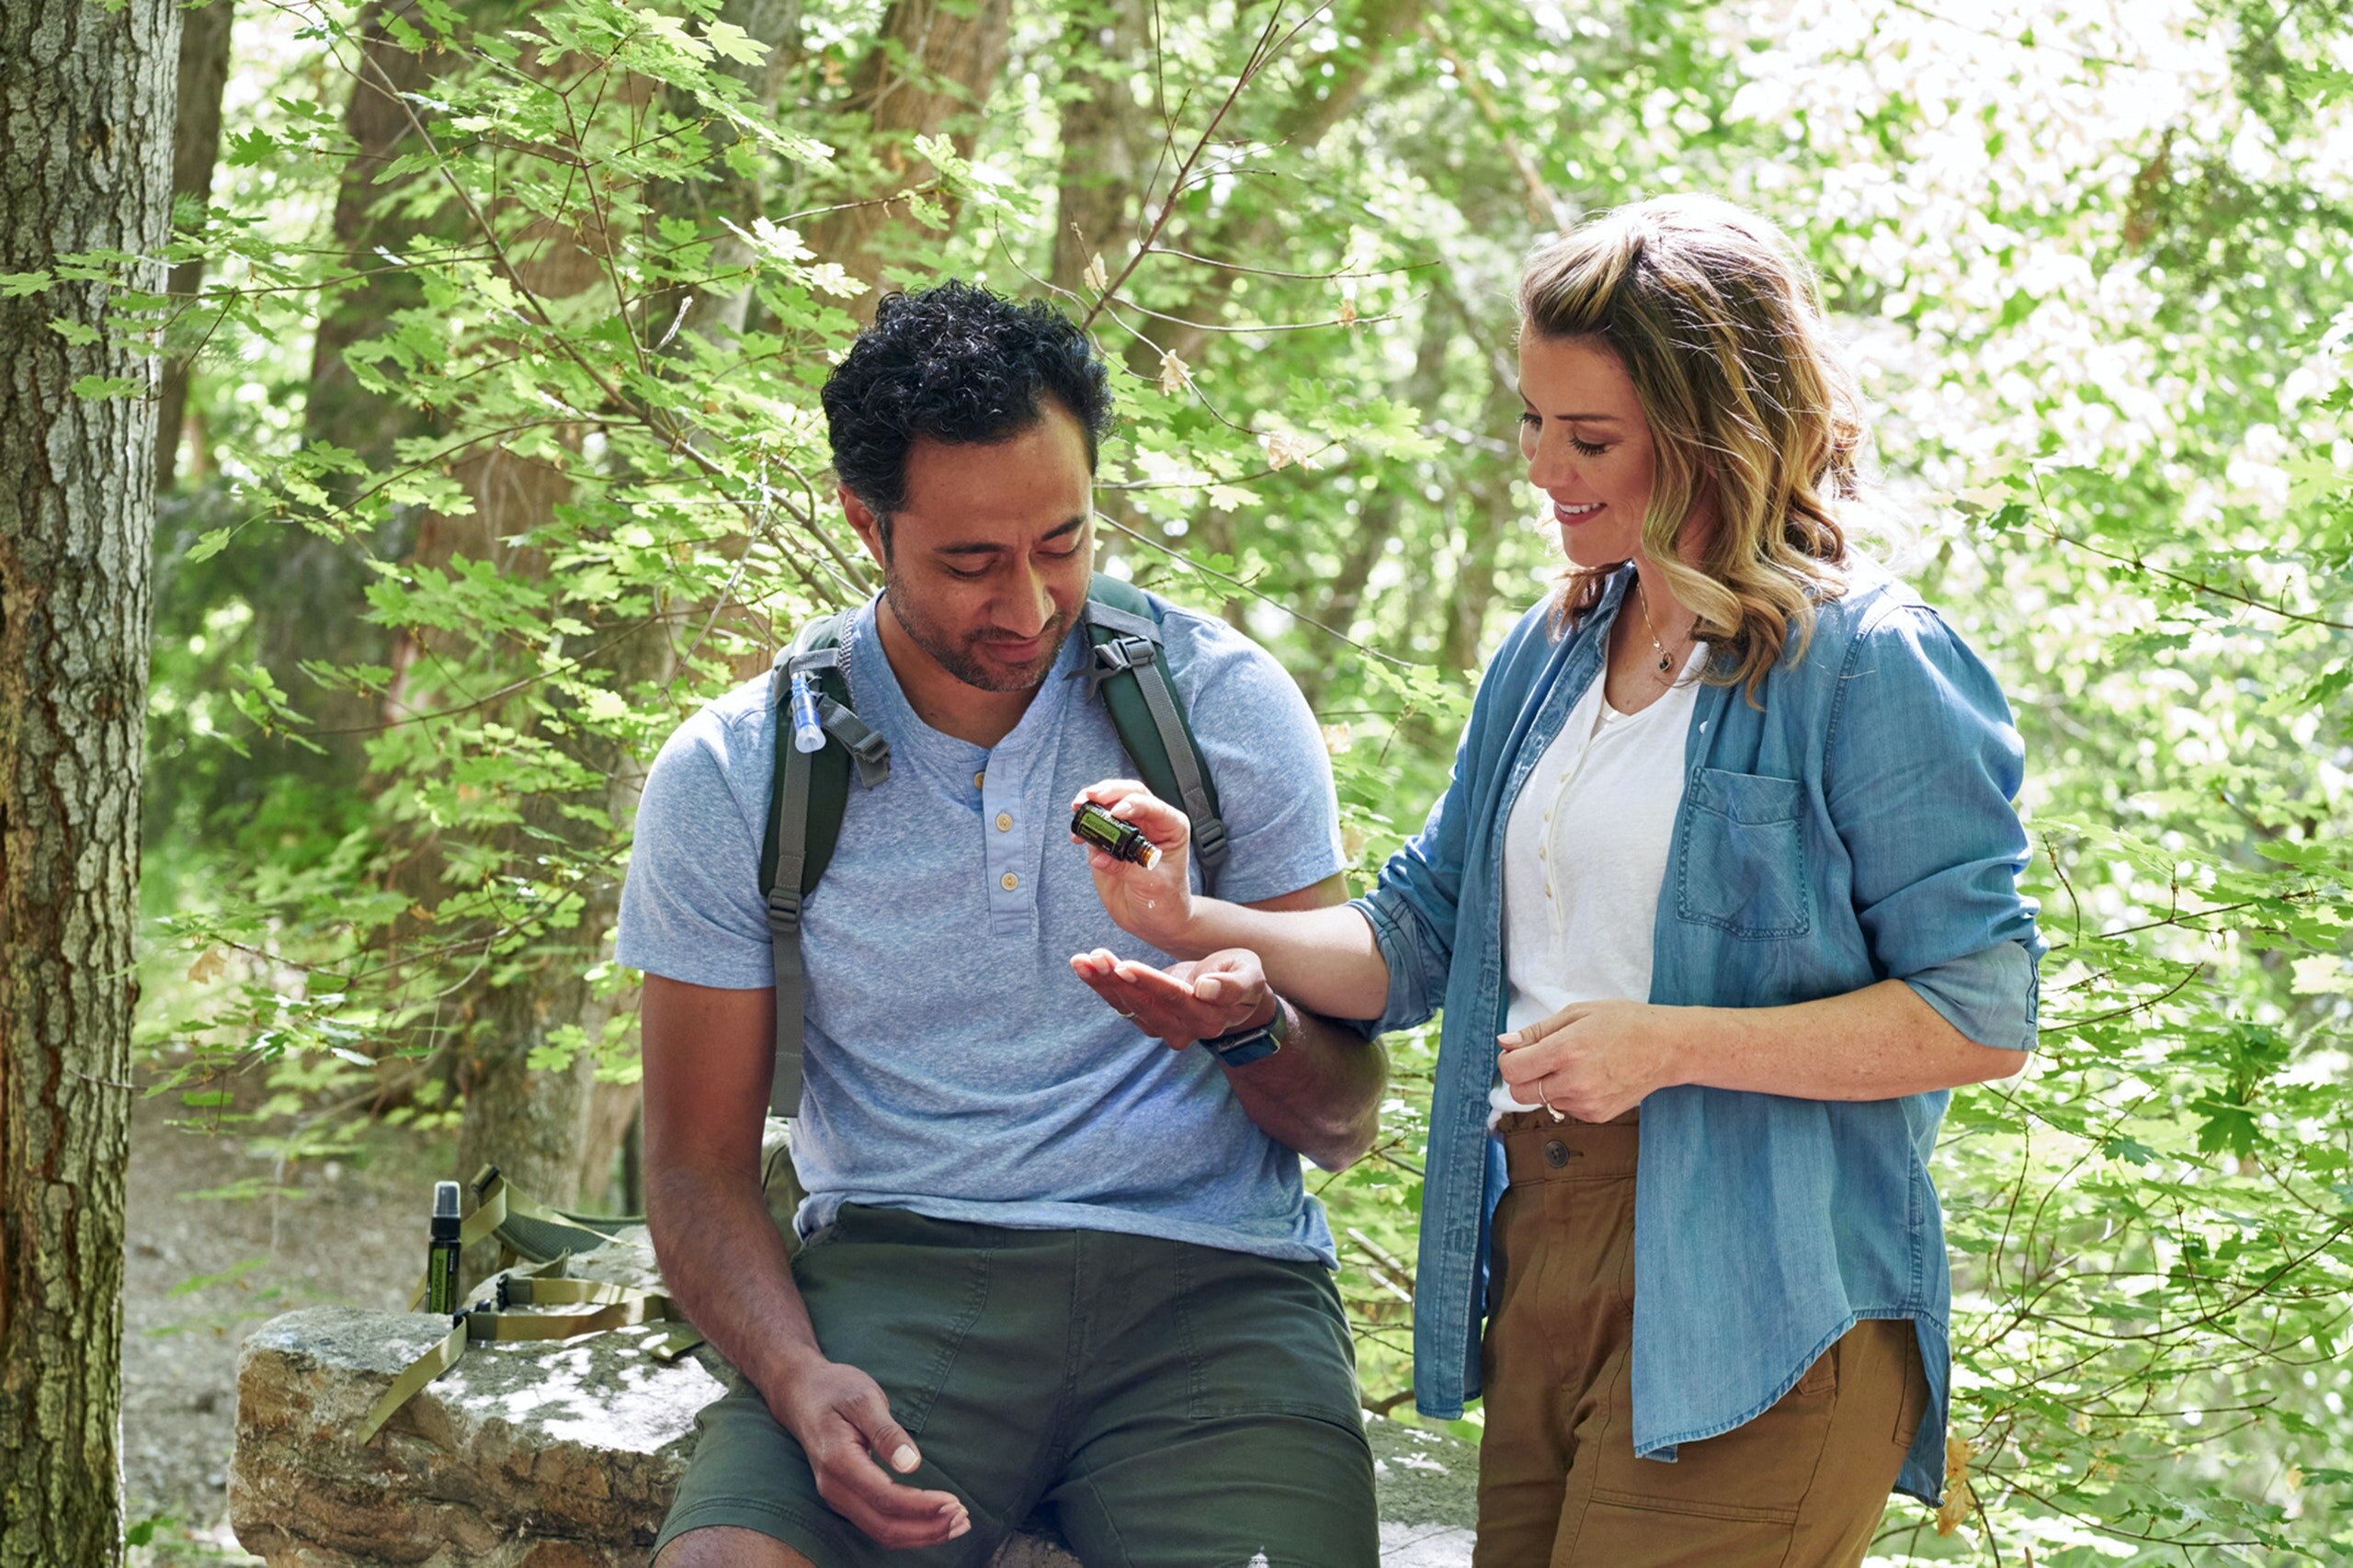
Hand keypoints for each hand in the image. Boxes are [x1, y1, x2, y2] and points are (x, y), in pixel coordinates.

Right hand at [763, 1356, 970, 1548]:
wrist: (801, 1393)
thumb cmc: (835, 1390)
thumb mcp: (864, 1398)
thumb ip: (887, 1432)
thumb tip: (912, 1464)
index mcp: (839, 1462)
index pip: (885, 1498)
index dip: (922, 1506)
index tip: (954, 1502)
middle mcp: (833, 1489)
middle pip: (885, 1526)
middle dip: (927, 1528)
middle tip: (963, 1518)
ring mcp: (837, 1497)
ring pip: (881, 1532)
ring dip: (920, 1535)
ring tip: (956, 1526)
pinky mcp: (845, 1499)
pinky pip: (877, 1525)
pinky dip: (907, 1530)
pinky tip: (932, 1524)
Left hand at [1069, 946, 1275, 1052]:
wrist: (1232, 993)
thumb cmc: (1242, 977)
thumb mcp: (1249, 976)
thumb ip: (1233, 985)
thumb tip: (1205, 989)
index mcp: (1209, 1017)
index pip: (1173, 998)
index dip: (1148, 982)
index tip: (1124, 965)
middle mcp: (1183, 1029)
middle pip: (1144, 1005)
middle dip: (1117, 981)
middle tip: (1096, 957)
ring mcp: (1163, 1027)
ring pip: (1127, 1006)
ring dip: (1102, 983)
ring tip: (1082, 960)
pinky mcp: (1147, 1019)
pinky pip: (1120, 1004)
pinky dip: (1100, 984)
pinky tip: (1083, 965)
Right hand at [1070, 780, 1196, 953]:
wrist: (1155, 920)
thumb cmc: (1166, 900)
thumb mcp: (1152, 884)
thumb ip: (1126, 866)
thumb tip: (1098, 855)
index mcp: (1170, 827)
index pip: (1152, 806)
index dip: (1133, 804)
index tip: (1116, 811)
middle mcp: (1150, 823)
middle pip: (1129, 794)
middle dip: (1108, 792)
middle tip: (1089, 796)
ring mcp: (1128, 831)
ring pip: (1109, 805)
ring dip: (1092, 803)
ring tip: (1077, 807)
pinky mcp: (1109, 843)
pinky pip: (1095, 828)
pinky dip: (1083, 826)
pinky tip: (1076, 835)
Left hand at [1495, 1000, 1685, 1122]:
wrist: (1666, 1048)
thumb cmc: (1623, 1022)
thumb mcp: (1578, 1013)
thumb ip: (1537, 1031)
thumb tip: (1504, 1042)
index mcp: (1566, 1051)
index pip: (1512, 1070)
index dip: (1509, 1060)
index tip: (1518, 1051)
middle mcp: (1574, 1082)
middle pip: (1520, 1093)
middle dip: (1521, 1077)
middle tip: (1538, 1059)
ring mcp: (1586, 1103)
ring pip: (1543, 1101)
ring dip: (1547, 1085)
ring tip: (1574, 1064)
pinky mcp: (1597, 1116)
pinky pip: (1565, 1108)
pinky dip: (1567, 1094)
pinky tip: (1588, 1076)